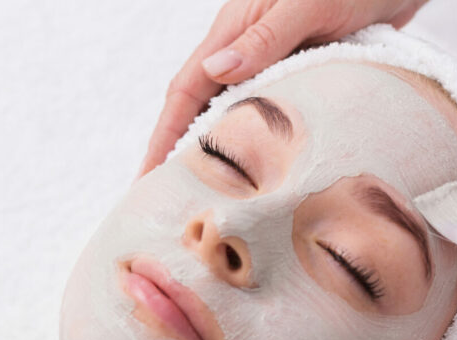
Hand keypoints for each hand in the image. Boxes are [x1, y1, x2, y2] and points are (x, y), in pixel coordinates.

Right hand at [139, 0, 430, 176]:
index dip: (163, 136)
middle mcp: (246, 46)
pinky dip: (256, 143)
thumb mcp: (309, 4)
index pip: (185, 91)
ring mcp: (271, 60)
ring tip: (208, 199)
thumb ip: (265, 37)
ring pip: (232, 114)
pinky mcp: (299, 70)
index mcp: (235, 27)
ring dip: (218, 152)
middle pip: (200, 108)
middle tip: (172, 203)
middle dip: (180, 154)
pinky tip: (259, 172)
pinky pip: (266, 113)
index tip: (147, 178)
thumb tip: (216, 70)